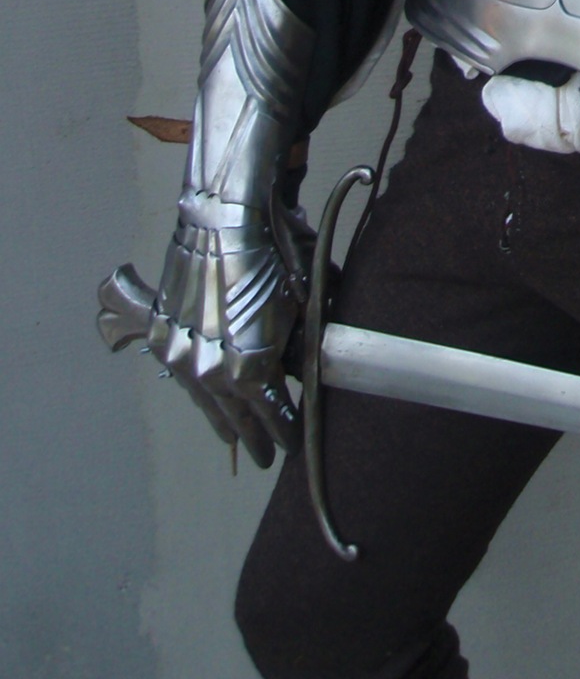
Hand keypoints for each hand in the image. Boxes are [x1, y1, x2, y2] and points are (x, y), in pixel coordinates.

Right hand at [147, 196, 302, 466]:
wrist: (225, 222)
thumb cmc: (277, 257)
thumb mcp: (304, 306)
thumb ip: (302, 344)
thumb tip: (312, 361)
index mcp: (253, 370)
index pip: (275, 414)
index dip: (286, 431)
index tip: (294, 446)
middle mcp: (215, 374)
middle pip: (239, 417)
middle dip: (256, 437)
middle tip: (267, 457)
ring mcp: (186, 360)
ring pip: (209, 403)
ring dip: (225, 422)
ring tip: (237, 442)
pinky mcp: (165, 341)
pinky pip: (186, 378)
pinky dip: (201, 393)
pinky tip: (209, 405)